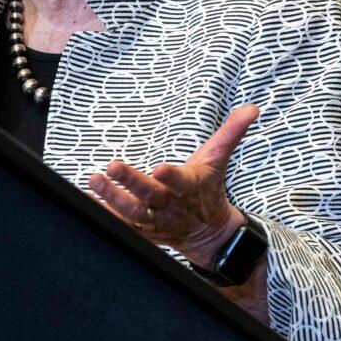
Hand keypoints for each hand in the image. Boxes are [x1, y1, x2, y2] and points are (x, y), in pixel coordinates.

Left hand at [86, 105, 259, 267]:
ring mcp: (154, 221)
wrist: (207, 233)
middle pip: (149, 195)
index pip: (181, 181)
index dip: (171, 176)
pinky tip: (89, 204)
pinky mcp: (142, 231)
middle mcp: (170, 205)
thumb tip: (252, 108)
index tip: (159, 168)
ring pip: (132, 213)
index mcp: (189, 187)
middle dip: (130, 183)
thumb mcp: (218, 160)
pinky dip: (106, 217)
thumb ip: (230, 133)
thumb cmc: (207, 189)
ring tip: (94, 181)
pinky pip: (122, 226)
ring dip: (111, 199)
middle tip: (111, 167)